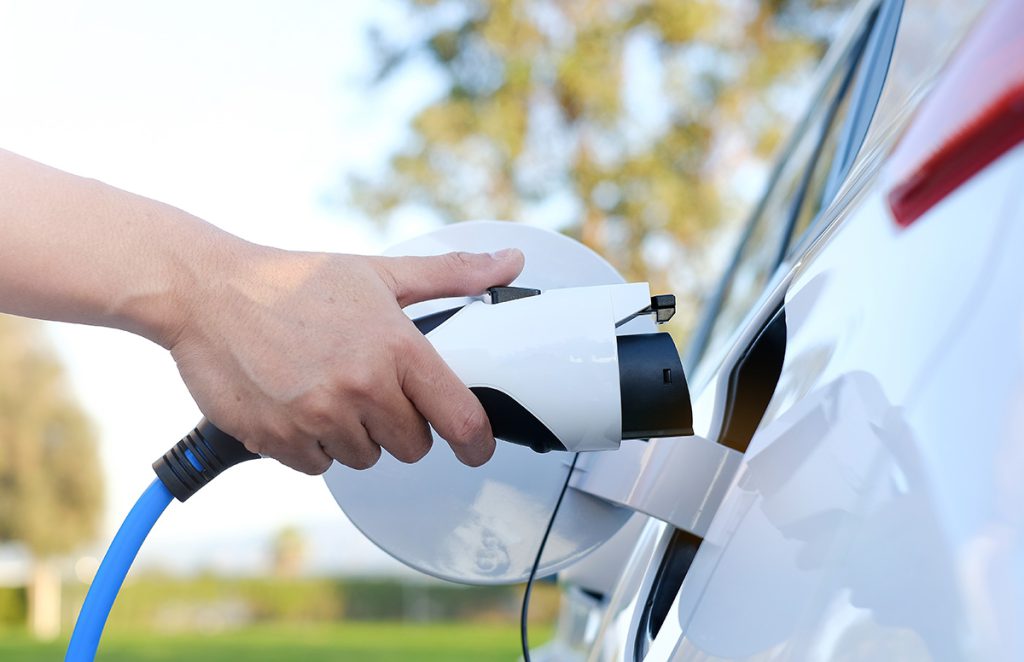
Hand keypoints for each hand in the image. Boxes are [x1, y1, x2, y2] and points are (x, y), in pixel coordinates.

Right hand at [169, 244, 524, 473]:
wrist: (207, 292)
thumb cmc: (294, 281)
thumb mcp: (378, 272)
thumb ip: (450, 275)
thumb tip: (510, 262)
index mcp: (396, 348)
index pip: (460, 419)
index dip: (477, 443)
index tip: (476, 449)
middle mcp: (362, 388)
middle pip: (412, 446)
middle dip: (399, 425)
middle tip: (370, 388)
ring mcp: (318, 418)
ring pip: (364, 458)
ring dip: (353, 434)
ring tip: (326, 387)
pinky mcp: (279, 440)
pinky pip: (318, 466)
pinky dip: (312, 445)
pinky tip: (296, 403)